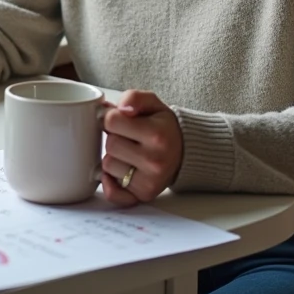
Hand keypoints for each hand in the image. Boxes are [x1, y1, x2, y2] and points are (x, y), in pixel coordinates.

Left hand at [100, 89, 183, 206]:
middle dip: (114, 137)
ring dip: (114, 158)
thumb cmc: (163, 126)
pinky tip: (119, 172)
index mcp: (156, 134)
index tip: (121, 120)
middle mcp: (154, 160)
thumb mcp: (153, 103)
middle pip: (109, 145)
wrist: (185, 151)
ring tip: (130, 153)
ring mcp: (150, 181)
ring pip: (108, 166)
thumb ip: (134, 97)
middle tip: (127, 137)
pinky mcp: (143, 195)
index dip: (112, 118)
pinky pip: (113, 193)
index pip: (112, 121)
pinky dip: (111, 183)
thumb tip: (121, 108)